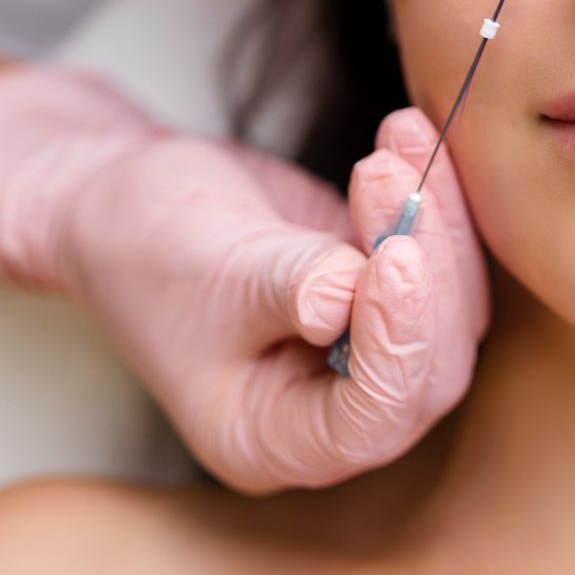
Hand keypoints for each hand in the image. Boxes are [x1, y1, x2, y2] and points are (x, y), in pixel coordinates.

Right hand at [0, 63, 487, 492]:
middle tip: (392, 178)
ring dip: (436, 220)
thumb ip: (288, 284)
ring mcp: (367, 356)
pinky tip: (408, 134)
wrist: (125, 199)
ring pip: (448, 307)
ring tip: (398, 137)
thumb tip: (354, 292)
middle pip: (429, 364)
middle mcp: (333, 414)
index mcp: (273, 440)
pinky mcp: (385, 298)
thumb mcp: (207, 267)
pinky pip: (439, 260)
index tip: (396, 256)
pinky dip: (434, 198)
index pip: (369, 419)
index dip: (399, 343)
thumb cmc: (145, 247)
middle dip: (428, 265)